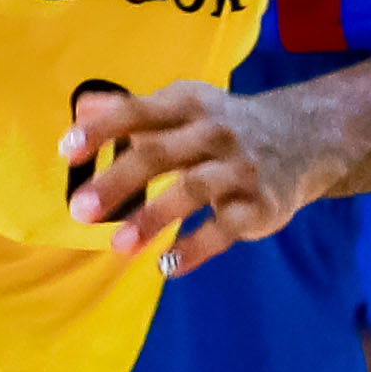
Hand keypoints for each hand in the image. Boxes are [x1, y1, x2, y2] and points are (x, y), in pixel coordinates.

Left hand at [65, 80, 322, 271]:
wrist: (303, 138)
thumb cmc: (222, 126)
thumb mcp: (182, 107)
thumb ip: (131, 111)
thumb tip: (80, 108)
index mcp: (187, 105)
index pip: (138, 112)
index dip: (102, 130)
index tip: (67, 150)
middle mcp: (214, 132)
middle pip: (160, 154)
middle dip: (117, 181)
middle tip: (78, 209)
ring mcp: (239, 170)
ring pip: (193, 190)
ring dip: (153, 218)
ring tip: (118, 246)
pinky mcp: (259, 206)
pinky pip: (224, 229)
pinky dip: (195, 248)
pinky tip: (166, 266)